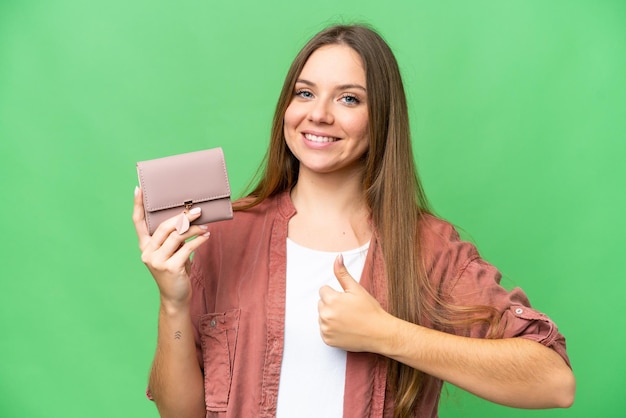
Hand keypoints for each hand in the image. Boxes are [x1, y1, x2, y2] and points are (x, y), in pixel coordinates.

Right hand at [132, 186, 210, 308]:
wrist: (176, 297)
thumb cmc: (175, 271)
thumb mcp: (171, 252)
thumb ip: (173, 238)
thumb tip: (187, 217)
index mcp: (145, 246)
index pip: (137, 223)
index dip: (137, 206)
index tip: (138, 189)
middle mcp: (147, 252)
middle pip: (164, 227)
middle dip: (182, 217)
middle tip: (197, 211)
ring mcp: (157, 261)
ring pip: (177, 236)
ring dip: (194, 228)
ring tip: (205, 225)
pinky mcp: (170, 267)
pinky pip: (187, 248)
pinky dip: (199, 240)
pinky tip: (206, 236)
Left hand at [318, 254, 390, 352]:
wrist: (380, 333)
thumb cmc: (370, 311)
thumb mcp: (356, 289)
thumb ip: (342, 273)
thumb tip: (337, 257)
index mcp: (331, 300)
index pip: (323, 291)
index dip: (336, 294)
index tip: (347, 300)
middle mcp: (325, 315)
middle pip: (321, 304)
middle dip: (332, 305)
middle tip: (349, 310)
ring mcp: (326, 329)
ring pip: (322, 317)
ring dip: (331, 317)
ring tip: (348, 320)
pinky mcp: (327, 340)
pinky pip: (324, 330)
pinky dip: (332, 329)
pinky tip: (345, 329)